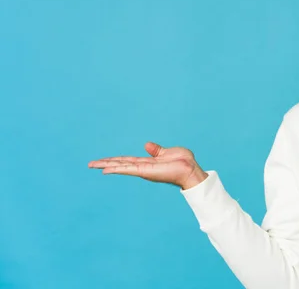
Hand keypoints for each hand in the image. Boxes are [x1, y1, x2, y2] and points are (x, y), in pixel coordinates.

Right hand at [88, 142, 208, 189]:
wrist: (190, 169)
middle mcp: (143, 167)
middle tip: (90, 164)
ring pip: (121, 167)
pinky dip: (116, 169)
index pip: (127, 161)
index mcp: (147, 163)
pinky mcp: (145, 172)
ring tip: (92, 165)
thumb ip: (156, 150)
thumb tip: (147, 145)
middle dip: (105, 163)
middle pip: (120, 164)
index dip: (115, 160)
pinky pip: (127, 169)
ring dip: (106, 166)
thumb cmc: (183, 162)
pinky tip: (104, 169)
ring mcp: (143, 170)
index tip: (103, 160)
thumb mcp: (167, 152)